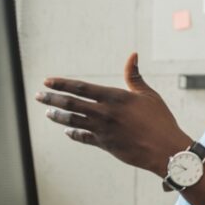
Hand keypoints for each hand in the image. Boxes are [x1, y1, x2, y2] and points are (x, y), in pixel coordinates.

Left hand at [35, 53, 192, 175]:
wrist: (165, 149)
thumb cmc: (160, 120)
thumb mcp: (148, 95)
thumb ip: (134, 76)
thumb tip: (132, 55)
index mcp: (114, 97)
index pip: (81, 87)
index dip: (62, 83)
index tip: (48, 81)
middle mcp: (105, 113)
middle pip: (71, 103)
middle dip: (52, 98)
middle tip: (38, 96)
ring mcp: (103, 130)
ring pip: (73, 121)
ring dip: (58, 116)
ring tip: (48, 112)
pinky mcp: (105, 145)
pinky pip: (84, 138)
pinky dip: (74, 134)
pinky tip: (67, 132)